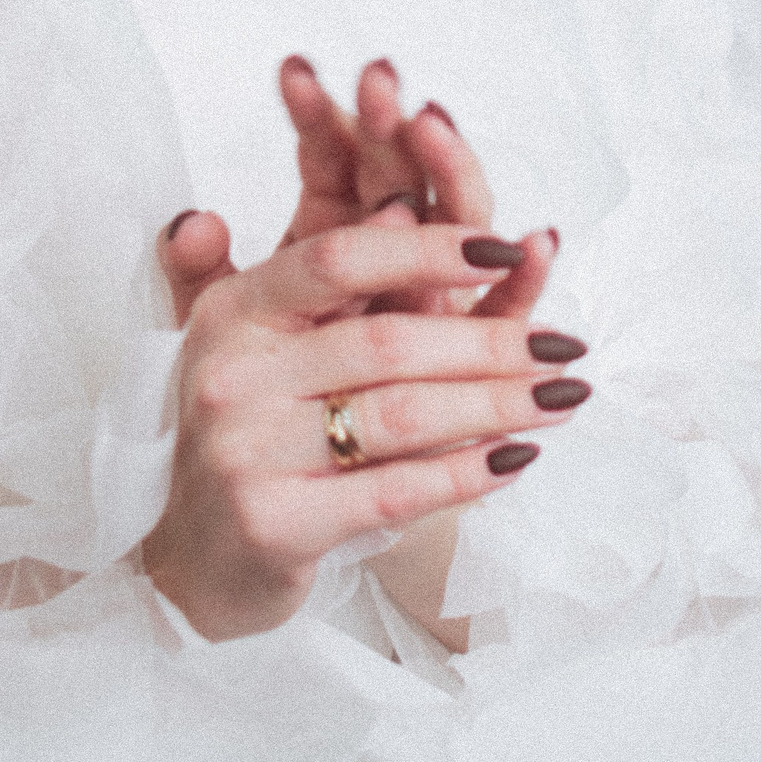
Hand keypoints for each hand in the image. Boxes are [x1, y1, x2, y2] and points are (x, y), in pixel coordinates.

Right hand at [141, 60, 585, 641]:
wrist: (194, 558)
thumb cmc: (251, 434)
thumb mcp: (265, 339)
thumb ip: (322, 272)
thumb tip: (403, 203)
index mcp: (233, 312)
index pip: (339, 258)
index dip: (429, 247)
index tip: (508, 247)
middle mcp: (232, 373)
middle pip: (387, 342)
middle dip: (492, 341)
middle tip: (566, 345)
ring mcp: (247, 450)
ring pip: (402, 415)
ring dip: (498, 405)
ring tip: (561, 397)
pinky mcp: (274, 523)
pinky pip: (395, 491)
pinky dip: (466, 473)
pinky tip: (516, 459)